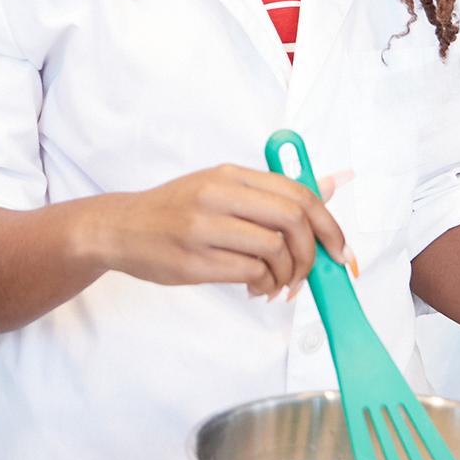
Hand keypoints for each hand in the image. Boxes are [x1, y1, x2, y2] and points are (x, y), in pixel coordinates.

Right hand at [93, 164, 351, 298]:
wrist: (120, 228)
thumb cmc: (175, 210)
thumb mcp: (222, 187)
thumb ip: (273, 190)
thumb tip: (332, 185)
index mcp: (230, 174)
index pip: (297, 193)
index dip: (329, 223)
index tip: (339, 249)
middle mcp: (218, 195)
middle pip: (292, 220)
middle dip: (312, 253)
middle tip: (308, 272)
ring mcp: (203, 228)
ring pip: (274, 249)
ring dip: (286, 274)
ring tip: (276, 282)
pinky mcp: (193, 261)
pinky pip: (249, 272)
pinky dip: (264, 284)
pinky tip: (255, 285)